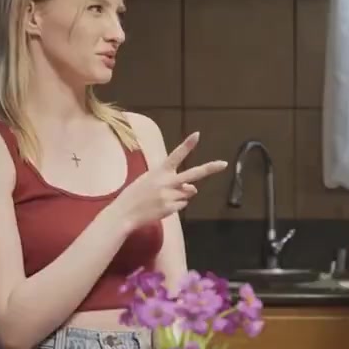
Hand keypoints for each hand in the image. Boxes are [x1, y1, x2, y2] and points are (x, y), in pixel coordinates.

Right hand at [110, 132, 226, 227]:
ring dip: (179, 196)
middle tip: (224, 163)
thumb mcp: (150, 181)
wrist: (124, 213)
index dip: (187, 145)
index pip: (176, 155)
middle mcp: (167, 182)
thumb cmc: (136, 195)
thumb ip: (173, 182)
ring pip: (187, 194)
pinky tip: (160, 207)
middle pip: (193, 174)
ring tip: (160, 199)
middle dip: (209, 168)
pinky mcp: (170, 208)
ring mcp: (169, 196)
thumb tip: (194, 189)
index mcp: (159, 171)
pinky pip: (182, 205)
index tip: (197, 135)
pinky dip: (175, 206)